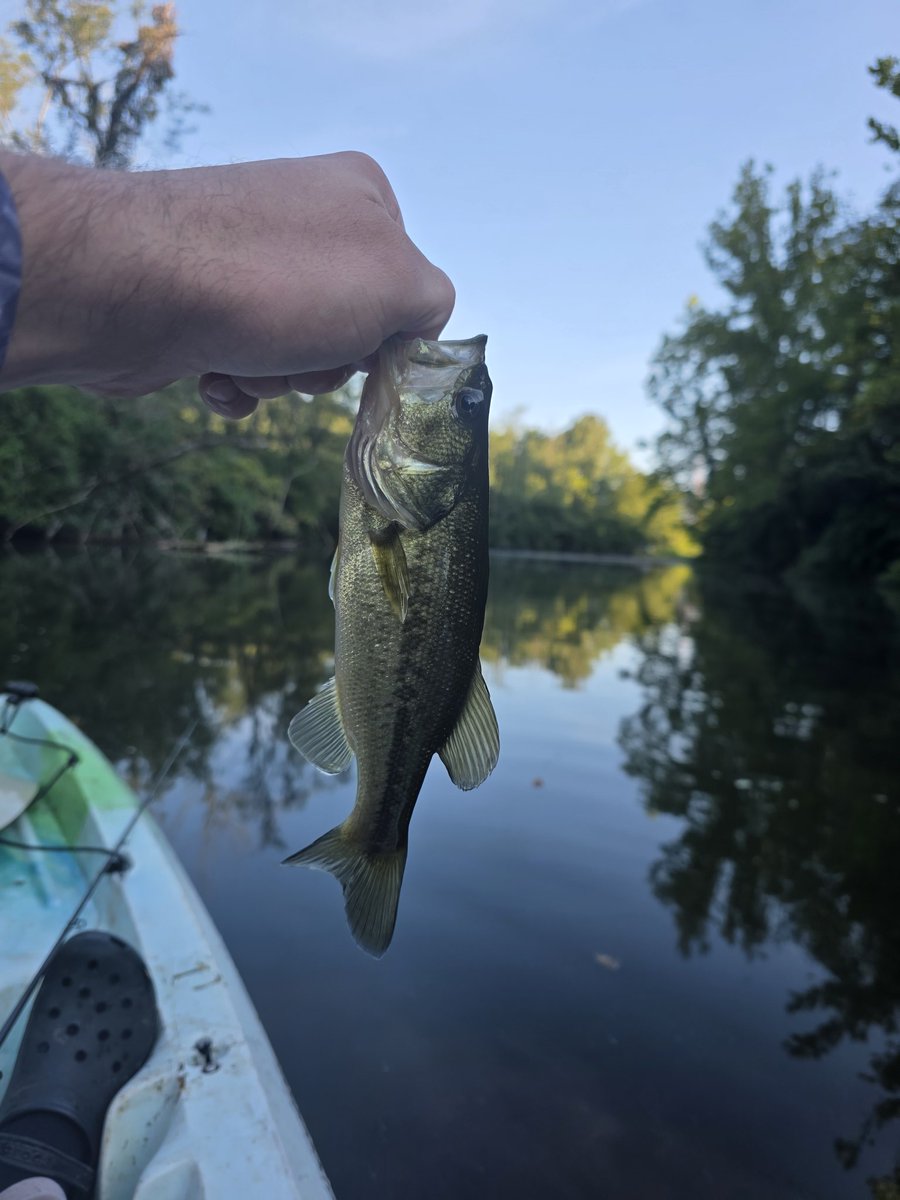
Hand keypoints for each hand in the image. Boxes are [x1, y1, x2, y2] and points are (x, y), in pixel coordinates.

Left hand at [0, 151, 453, 415]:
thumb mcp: (396, 286)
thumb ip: (433, 304)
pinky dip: (235, 382)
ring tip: (245, 359)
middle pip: (352, 324)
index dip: (391, 333)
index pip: (411, 284)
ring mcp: (246, 255)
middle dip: (326, 361)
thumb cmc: (277, 281)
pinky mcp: (199, 297)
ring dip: (278, 377)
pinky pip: (243, 360)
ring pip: (297, 350)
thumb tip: (414, 328)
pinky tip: (212, 374)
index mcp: (362, 192)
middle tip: (297, 355)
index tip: (364, 346)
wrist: (132, 287)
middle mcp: (304, 213)